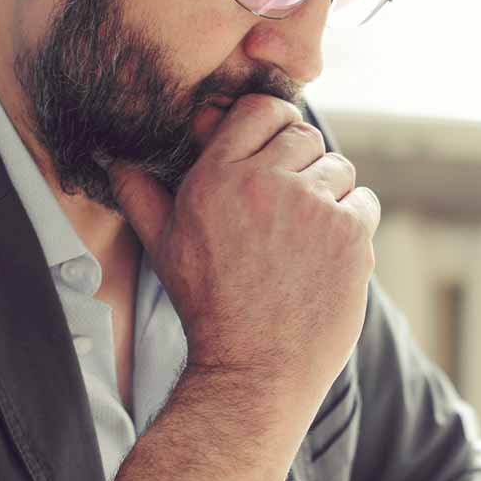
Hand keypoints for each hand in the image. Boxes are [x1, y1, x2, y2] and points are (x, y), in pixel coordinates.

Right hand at [111, 95, 379, 411]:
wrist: (254, 370)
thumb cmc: (207, 309)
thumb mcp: (163, 248)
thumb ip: (141, 195)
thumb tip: (117, 162)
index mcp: (218, 177)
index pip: (263, 110)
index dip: (274, 127)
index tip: (277, 154)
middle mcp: (266, 183)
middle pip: (305, 136)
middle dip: (301, 165)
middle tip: (289, 209)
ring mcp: (313, 206)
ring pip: (339, 168)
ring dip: (329, 194)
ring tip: (306, 238)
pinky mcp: (350, 234)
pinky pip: (364, 202)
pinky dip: (353, 223)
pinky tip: (329, 255)